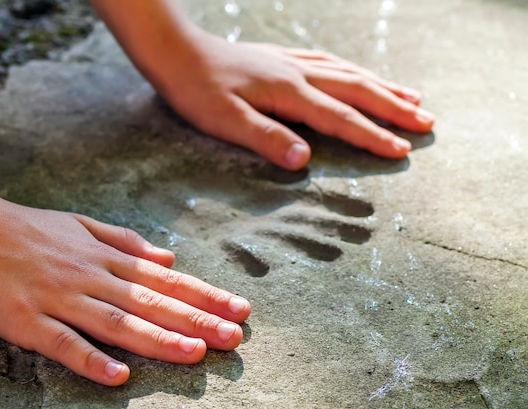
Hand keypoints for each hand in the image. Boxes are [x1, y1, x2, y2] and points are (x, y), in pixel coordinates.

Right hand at [0, 192, 250, 385]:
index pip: (166, 279)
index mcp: (105, 258)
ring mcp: (59, 297)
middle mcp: (91, 276)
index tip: (239, 308)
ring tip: (196, 353)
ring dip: (157, 338)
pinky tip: (118, 376)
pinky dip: (90, 359)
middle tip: (234, 336)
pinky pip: (62, 342)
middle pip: (151, 302)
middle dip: (196, 319)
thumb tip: (168, 257)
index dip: (205, 294)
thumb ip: (126, 242)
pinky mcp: (25, 319)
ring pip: (117, 321)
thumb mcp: (81, 224)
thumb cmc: (25, 226)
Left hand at [155, 36, 434, 169]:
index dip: (372, 135)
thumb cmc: (196, 90)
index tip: (403, 151)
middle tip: (428, 123)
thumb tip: (304, 161)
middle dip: (394, 108)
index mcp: (288, 92)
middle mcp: (297, 73)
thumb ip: (265, 139)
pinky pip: (329, 61)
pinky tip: (359, 74)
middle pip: (357, 90)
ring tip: (412, 97)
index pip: (341, 118)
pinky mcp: (280, 57)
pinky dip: (353, 70)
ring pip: (348, 72)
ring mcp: (290, 61)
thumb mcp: (225, 121)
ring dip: (382, 86)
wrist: (175, 52)